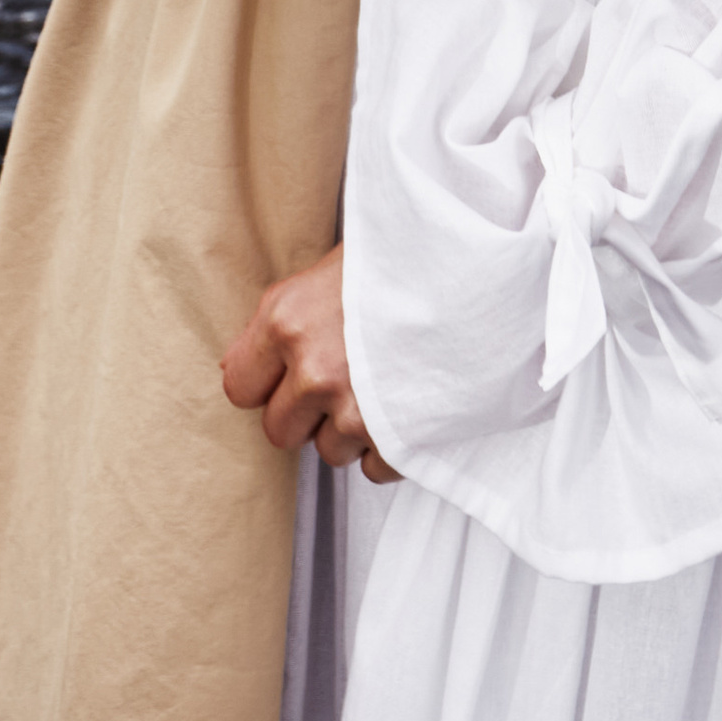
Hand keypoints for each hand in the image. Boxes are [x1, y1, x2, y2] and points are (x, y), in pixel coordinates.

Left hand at [220, 243, 398, 477]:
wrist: (482, 259)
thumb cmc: (409, 251)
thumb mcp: (335, 265)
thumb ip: (290, 318)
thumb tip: (247, 363)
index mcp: (286, 318)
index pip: (239, 386)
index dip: (266, 382)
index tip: (290, 371)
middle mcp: (312, 368)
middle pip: (280, 431)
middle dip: (307, 413)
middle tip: (344, 377)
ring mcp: (354, 408)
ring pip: (329, 451)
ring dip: (353, 428)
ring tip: (386, 381)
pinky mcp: (396, 437)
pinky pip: (373, 469)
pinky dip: (391, 445)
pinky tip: (410, 402)